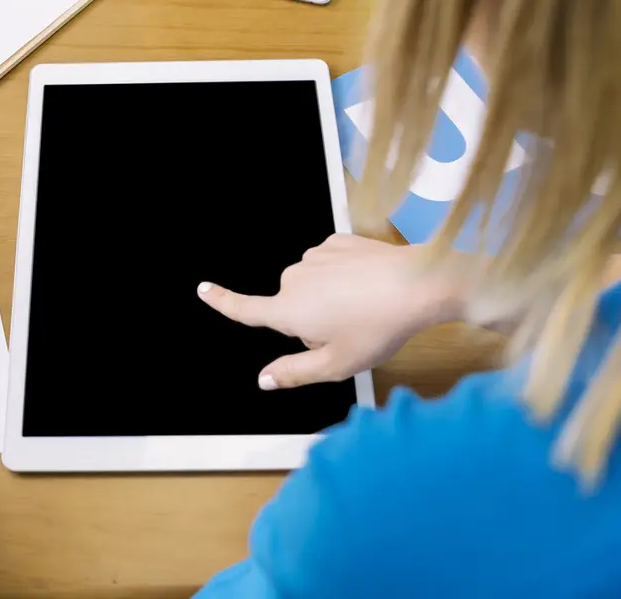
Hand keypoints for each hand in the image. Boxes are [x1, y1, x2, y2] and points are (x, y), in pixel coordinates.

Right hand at [198, 234, 465, 389]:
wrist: (418, 284)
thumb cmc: (378, 327)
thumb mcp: (337, 365)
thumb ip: (294, 373)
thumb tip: (264, 379)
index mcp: (288, 311)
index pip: (245, 309)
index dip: (221, 302)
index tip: (203, 289)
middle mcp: (293, 279)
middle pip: (291, 307)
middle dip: (312, 321)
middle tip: (348, 331)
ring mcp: (314, 257)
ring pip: (312, 286)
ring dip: (329, 298)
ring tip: (363, 307)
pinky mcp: (336, 243)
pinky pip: (329, 264)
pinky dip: (343, 275)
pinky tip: (367, 284)